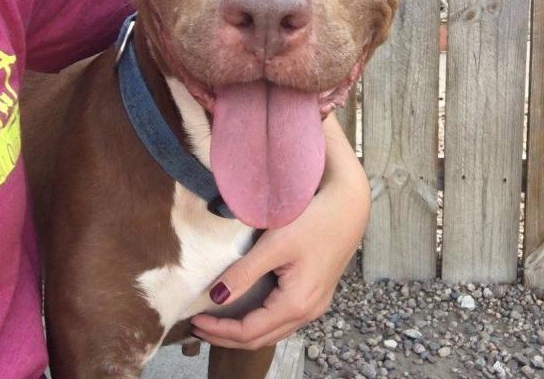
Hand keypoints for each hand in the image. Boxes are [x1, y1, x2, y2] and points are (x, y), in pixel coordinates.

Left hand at [190, 115, 369, 349]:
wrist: (350, 205)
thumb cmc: (314, 221)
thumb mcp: (275, 245)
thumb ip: (244, 273)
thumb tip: (216, 297)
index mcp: (296, 304)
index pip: (249, 332)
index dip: (219, 330)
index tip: (193, 320)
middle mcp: (308, 312)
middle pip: (262, 338)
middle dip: (228, 336)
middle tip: (199, 327)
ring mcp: (315, 304)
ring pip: (274, 330)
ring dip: (244, 330)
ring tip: (218, 320)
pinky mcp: (317, 292)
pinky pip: (284, 318)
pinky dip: (261, 319)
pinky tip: (248, 308)